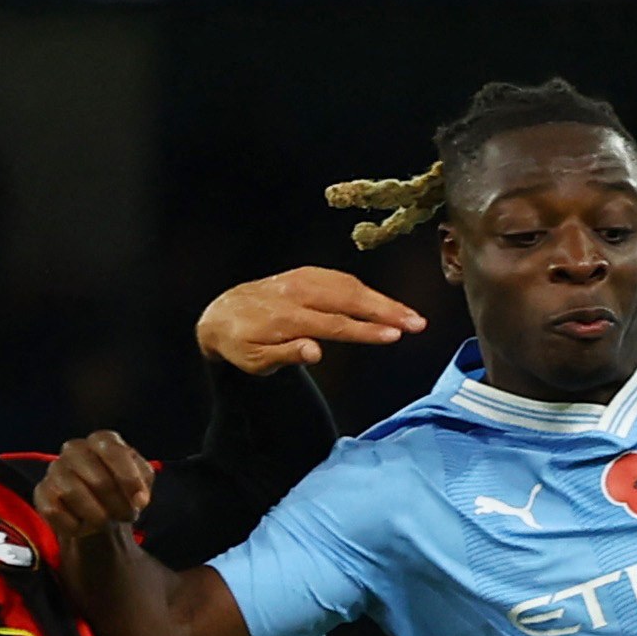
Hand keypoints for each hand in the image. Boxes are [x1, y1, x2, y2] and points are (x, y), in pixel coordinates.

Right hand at [36, 431, 157, 544]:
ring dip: (95, 516)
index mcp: (102, 441)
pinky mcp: (42, 492)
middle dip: (116, 504)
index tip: (140, 501)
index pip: (113, 450)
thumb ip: (143, 484)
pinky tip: (81, 526)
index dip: (129, 477)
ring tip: (104, 523)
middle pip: (97, 479)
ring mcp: (56, 469)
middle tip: (126, 517)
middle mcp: (75, 449)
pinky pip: (53, 510)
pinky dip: (72, 524)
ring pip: (72, 492)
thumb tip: (138, 498)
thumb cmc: (120, 490)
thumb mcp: (141, 482)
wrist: (97, 512)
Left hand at [197, 267, 425, 374]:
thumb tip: (315, 353)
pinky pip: (340, 279)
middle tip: (416, 323)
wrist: (220, 313)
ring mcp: (301, 280)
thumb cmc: (240, 344)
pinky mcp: (305, 275)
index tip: (394, 335)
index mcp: (284, 317)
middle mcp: (296, 293)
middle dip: (386, 310)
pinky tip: (384, 302)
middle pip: (348, 299)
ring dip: (382, 300)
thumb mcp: (255, 360)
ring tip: (409, 316)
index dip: (366, 330)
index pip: (334, 324)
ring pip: (349, 286)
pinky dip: (365, 290)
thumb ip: (285, 355)